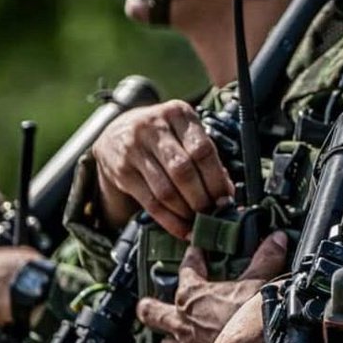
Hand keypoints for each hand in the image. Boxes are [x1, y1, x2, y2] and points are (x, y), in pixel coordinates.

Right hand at [92, 101, 234, 238]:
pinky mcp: (121, 172)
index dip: (216, 178)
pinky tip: (181, 228)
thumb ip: (205, 156)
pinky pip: (150, 202)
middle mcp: (153, 127)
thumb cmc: (163, 134)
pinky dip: (169, 220)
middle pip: (183, 171)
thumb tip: (226, 192)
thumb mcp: (183, 131)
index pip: (202, 149)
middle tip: (213, 213)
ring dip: (186, 212)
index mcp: (178, 114)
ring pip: (166, 190)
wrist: (116, 132)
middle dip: (201, 198)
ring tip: (198, 222)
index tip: (226, 198)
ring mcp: (134, 149)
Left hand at [137, 232, 287, 342]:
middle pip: (153, 312)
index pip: (186, 269)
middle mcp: (183, 321)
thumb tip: (277, 238)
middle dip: (150, 307)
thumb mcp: (259, 281)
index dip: (192, 258)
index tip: (196, 251)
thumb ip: (265, 258)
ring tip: (173, 335)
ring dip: (169, 339)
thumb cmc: (250, 317)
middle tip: (146, 303)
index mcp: (193, 295)